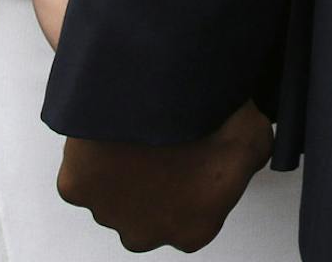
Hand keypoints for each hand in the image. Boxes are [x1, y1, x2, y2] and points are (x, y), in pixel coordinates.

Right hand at [58, 102, 272, 253]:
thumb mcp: (256, 138)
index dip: (201, 182)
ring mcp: (107, 213)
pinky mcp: (76, 187)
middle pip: (154, 213)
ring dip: (128, 173)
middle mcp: (146, 234)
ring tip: (144, 132)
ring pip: (118, 197)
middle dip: (160, 186)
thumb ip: (254, 159)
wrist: (158, 98)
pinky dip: (95, 156)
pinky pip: (85, 175)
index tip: (203, 154)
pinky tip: (116, 128)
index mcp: (193, 230)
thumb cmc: (209, 121)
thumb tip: (250, 157)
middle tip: (171, 144)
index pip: (199, 213)